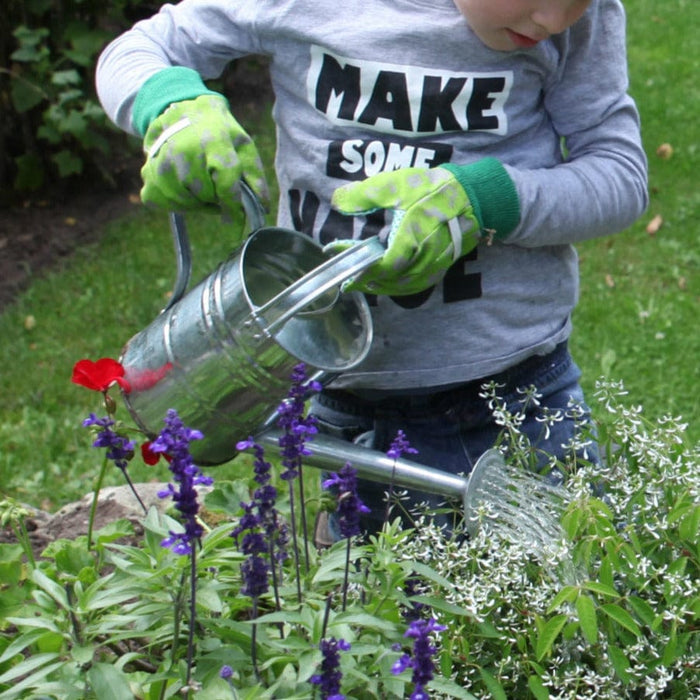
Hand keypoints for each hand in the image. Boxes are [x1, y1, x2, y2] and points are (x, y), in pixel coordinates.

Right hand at [140, 94, 268, 223]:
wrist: (181, 109)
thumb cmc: (219, 132)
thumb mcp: (243, 145)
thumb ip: (255, 177)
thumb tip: (262, 209)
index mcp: (213, 141)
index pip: (225, 183)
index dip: (233, 207)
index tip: (239, 222)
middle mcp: (184, 150)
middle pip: (205, 196)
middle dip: (215, 199)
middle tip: (218, 188)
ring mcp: (162, 161)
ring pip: (185, 203)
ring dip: (197, 202)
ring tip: (202, 185)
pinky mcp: (148, 174)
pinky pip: (166, 203)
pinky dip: (178, 202)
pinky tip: (183, 186)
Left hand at [327, 160, 519, 295]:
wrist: (475, 195)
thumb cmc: (434, 189)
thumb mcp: (395, 186)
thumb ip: (364, 195)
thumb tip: (336, 202)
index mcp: (409, 241)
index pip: (379, 266)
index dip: (359, 269)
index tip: (342, 265)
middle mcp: (422, 259)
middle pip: (390, 282)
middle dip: (367, 282)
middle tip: (348, 281)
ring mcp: (434, 265)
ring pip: (404, 287)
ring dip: (383, 287)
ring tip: (366, 282)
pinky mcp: (442, 266)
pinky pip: (418, 284)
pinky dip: (401, 287)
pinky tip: (391, 281)